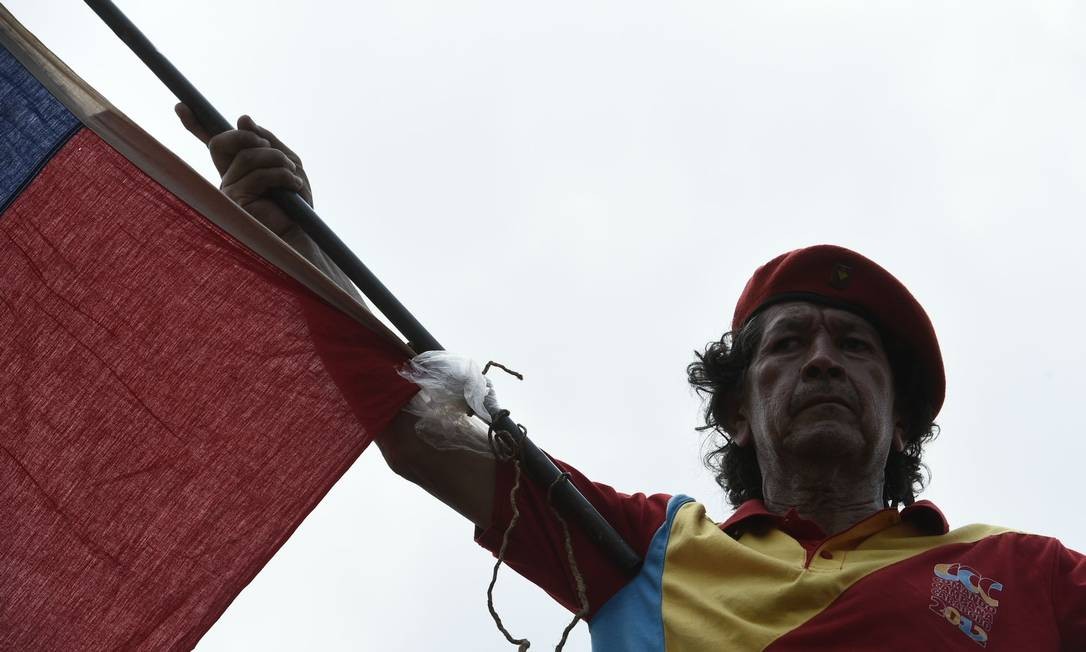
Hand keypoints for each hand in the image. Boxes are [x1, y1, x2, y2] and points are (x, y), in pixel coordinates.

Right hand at [175, 103, 311, 235]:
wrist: (300, 236)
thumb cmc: (295, 205)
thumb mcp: (288, 165)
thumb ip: (268, 142)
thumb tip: (242, 118)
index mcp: (238, 171)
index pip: (214, 145)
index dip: (196, 125)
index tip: (181, 107)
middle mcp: (227, 180)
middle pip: (221, 142)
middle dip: (249, 137)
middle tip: (270, 146)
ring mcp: (227, 191)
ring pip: (246, 156)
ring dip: (276, 158)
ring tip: (293, 173)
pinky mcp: (234, 202)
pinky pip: (256, 175)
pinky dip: (281, 175)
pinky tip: (295, 184)